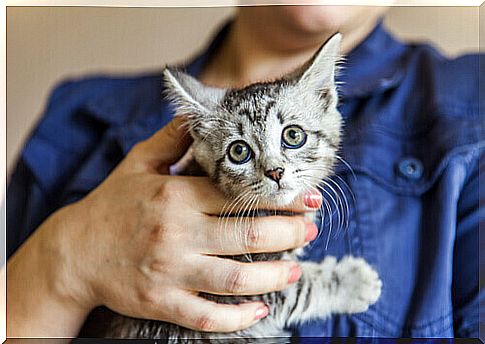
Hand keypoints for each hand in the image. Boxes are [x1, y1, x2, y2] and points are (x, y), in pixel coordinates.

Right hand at [7, 117, 321, 336]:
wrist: (73, 253)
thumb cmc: (112, 204)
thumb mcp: (139, 162)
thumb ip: (174, 138)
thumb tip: (201, 114)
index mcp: (174, 195)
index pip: (238, 194)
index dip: (278, 196)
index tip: (305, 196)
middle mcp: (176, 233)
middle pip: (247, 233)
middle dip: (289, 232)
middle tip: (311, 229)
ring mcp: (170, 271)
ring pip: (236, 278)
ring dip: (274, 275)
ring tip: (296, 267)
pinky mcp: (162, 302)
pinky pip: (208, 316)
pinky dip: (239, 317)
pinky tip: (261, 308)